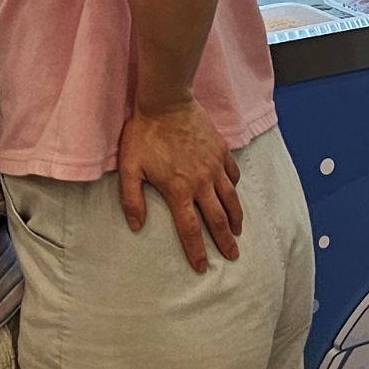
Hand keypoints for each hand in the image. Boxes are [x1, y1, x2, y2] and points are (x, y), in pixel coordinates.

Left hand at [118, 99, 241, 271]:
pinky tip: (234, 193)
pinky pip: (233, 174)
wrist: (166, 101)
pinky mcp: (221, 150)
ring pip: (231, 199)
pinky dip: (235, 187)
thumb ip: (132, 199)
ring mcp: (214, 165)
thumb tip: (136, 226)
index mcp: (179, 189)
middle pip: (218, 219)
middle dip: (225, 241)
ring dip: (236, 218)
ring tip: (238, 232)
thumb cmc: (145, 133)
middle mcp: (201, 181)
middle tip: (232, 256)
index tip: (203, 267)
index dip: (197, 251)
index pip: (190, 229)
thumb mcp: (130, 167)